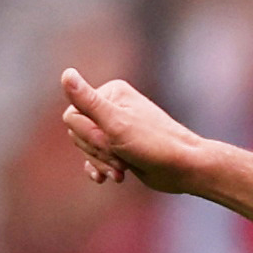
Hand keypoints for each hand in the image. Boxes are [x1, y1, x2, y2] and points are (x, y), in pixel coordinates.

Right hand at [58, 67, 211, 194]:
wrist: (186, 169)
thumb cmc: (154, 145)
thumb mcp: (117, 123)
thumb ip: (88, 101)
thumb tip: (66, 73)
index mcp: (111, 93)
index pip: (73, 116)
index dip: (89, 136)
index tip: (112, 143)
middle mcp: (112, 107)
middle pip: (79, 133)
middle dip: (98, 151)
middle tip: (121, 157)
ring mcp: (116, 129)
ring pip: (87, 147)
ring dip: (102, 162)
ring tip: (122, 171)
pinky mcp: (121, 148)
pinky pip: (95, 158)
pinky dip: (100, 168)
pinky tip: (108, 179)